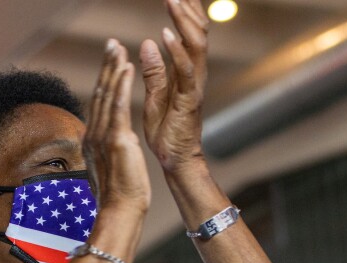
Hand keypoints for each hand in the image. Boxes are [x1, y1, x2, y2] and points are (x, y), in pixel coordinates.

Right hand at [83, 39, 150, 218]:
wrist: (120, 212)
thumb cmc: (119, 196)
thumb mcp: (110, 168)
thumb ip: (109, 151)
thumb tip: (111, 145)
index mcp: (92, 141)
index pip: (99, 104)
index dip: (105, 80)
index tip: (110, 62)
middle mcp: (93, 135)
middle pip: (100, 93)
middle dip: (106, 66)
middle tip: (112, 44)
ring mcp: (102, 137)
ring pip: (107, 95)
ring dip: (113, 69)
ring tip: (119, 48)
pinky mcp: (116, 140)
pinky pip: (119, 106)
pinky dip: (122, 85)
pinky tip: (127, 68)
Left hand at [140, 0, 209, 173]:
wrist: (175, 162)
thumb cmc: (166, 132)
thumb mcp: (155, 96)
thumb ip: (154, 70)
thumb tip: (148, 43)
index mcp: (186, 73)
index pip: (190, 35)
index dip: (186, 13)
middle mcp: (195, 76)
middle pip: (198, 34)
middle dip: (189, 10)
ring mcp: (194, 87)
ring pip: (196, 47)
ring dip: (183, 23)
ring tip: (172, 1)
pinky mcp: (188, 101)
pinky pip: (185, 73)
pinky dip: (177, 53)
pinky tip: (166, 35)